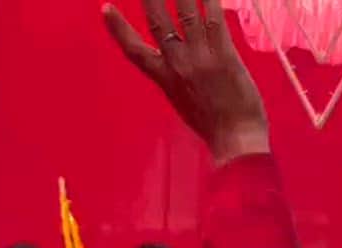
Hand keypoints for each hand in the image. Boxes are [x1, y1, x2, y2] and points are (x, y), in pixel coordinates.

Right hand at [103, 0, 268, 164]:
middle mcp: (178, 64)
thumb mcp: (186, 104)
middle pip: (156, 20)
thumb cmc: (215, 128)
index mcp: (165, 79)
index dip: (118, 29)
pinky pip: (213, 19)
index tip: (106, 9)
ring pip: (184, 12)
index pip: (134, 51)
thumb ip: (180, 81)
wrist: (235, 141)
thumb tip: (181, 68)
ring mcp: (200, 57)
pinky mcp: (224, 55)